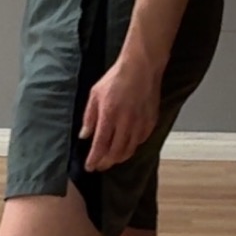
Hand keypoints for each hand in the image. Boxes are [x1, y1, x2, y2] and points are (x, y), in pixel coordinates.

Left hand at [80, 53, 161, 171]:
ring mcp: (140, 122)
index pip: (100, 145)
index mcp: (109, 115)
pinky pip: (141, 141)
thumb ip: (89, 117)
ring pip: (130, 149)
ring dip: (119, 158)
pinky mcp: (151, 121)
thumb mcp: (95, 94)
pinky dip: (132, 147)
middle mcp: (126, 122)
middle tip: (99, 166)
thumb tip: (84, 136)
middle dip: (106, 163)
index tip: (89, 167)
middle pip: (115, 152)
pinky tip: (126, 147)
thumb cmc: (116, 78)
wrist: (141, 67)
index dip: (94, 159)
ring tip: (111, 160)